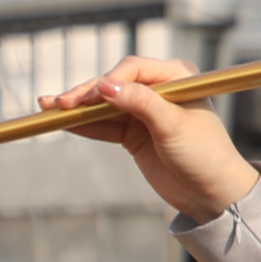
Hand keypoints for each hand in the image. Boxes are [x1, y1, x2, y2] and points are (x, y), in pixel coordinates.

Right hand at [34, 57, 255, 221]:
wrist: (212, 192)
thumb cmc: (204, 154)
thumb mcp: (173, 126)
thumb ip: (141, 104)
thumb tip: (105, 86)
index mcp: (179, 77)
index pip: (134, 69)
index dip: (109, 80)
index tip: (91, 96)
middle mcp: (161, 90)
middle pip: (114, 85)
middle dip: (86, 94)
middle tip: (60, 105)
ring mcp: (145, 112)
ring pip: (104, 105)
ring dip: (78, 108)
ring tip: (48, 108)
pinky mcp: (134, 133)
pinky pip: (103, 125)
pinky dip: (84, 125)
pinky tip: (62, 123)